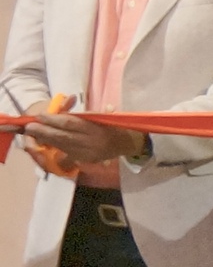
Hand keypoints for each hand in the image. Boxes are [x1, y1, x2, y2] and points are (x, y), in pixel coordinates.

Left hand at [22, 114, 145, 167]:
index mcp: (97, 128)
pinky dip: (55, 148)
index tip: (40, 115)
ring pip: (62, 146)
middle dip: (44, 131)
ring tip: (33, 133)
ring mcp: (88, 153)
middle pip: (63, 136)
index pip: (71, 123)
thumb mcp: (105, 115)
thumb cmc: (117, 125)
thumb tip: (64, 106)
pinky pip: (67, 154)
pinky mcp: (86, 160)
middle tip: (29, 126)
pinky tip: (45, 144)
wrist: (130, 143)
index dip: (53, 119)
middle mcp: (91, 142)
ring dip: (46, 140)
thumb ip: (87, 113)